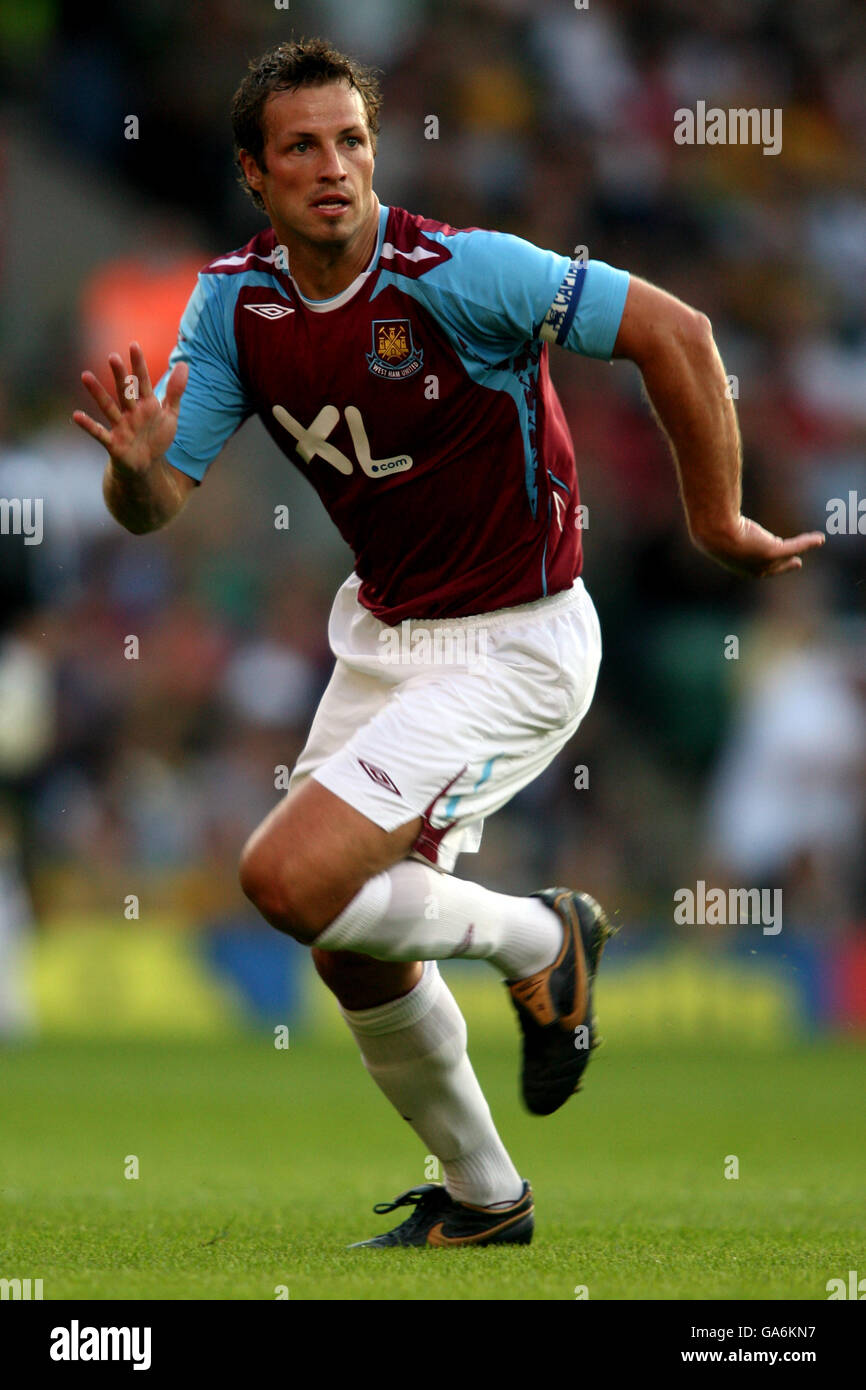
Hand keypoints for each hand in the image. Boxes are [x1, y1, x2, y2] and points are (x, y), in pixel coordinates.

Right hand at [73, 342, 187, 475]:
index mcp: (146, 404)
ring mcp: (121, 426)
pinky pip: (99, 433)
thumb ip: (175, 391)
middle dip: (120, 375)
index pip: (142, 381)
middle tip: (113, 357)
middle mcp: (131, 412)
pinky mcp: (114, 442)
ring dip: (97, 393)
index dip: (139, 365)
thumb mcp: (170, 414)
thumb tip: (183, 364)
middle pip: (125, 391)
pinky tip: (76, 416)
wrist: (147, 464)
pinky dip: (89, 425)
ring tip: (85, 376)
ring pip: (108, 407)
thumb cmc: (156, 436)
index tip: (134, 345)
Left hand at [696, 515, 824, 576]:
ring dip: (802, 547)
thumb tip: (714, 508)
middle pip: (773, 567)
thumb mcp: (716, 528)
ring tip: (816, 541)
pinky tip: (819, 539)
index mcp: (738, 566)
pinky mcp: (772, 552)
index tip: (773, 557)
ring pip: (786, 555)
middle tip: (797, 563)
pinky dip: (808, 542)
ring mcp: (762, 563)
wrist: (713, 531)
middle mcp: (751, 569)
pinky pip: (795, 547)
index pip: (756, 565)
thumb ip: (721, 523)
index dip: (766, 563)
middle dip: (784, 566)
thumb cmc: (709, 526)